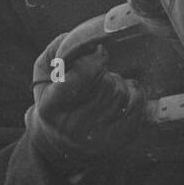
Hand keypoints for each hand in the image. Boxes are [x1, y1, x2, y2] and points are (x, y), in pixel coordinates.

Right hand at [26, 37, 146, 170]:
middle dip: (106, 73)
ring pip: (123, 95)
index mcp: (50, 107)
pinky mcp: (118, 142)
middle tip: (98, 76)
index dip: (95, 59)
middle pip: (107, 85)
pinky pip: (139, 108)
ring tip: (108, 88)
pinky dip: (135, 95)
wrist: (61, 140)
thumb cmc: (55, 95)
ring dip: (120, 84)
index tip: (99, 52)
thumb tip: (90, 43)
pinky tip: (123, 97)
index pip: (82, 76)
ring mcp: (97, 139)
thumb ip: (59, 49)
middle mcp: (73, 127)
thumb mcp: (45, 70)